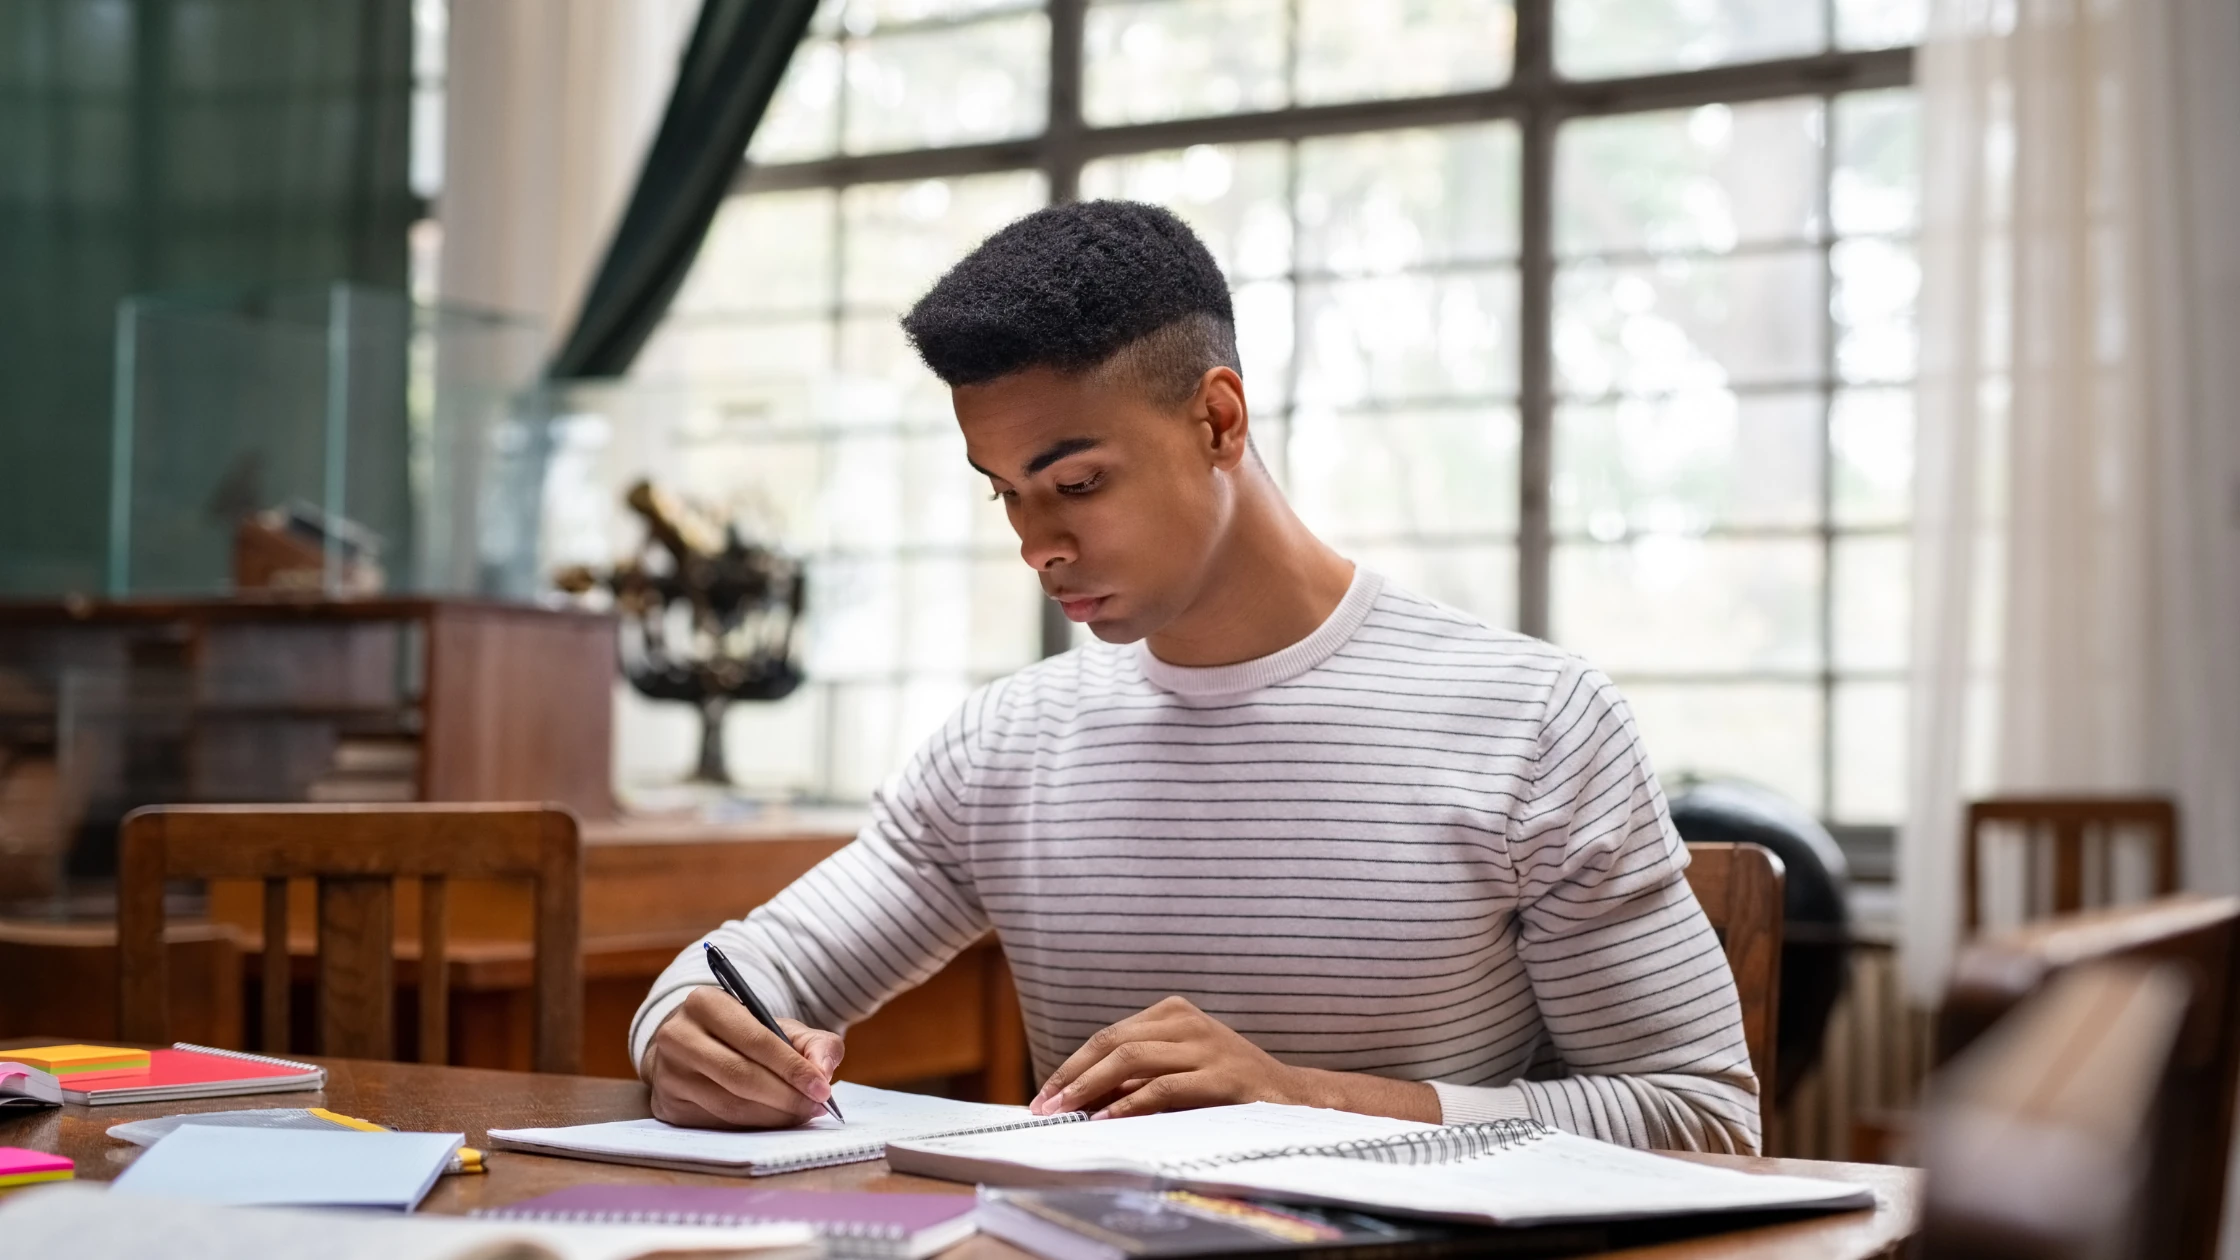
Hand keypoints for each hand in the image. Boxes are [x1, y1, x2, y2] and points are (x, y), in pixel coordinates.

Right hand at [645, 985, 845, 1128]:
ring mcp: (667, 1074)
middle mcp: (677, 1036)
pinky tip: (774, 1121)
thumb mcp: (778, 1027)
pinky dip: (752, 1127)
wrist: (690, 1047)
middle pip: (740, 1076)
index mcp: (705, 1003)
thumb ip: (813, 1043)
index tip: (823, 1088)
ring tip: (802, 1114)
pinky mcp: (667, 1106)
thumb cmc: (741, 1036)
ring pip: (729, 1105)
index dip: (792, 1067)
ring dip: (772, 1116)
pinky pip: (717, 1124)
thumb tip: (824, 1070)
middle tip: (816, 1107)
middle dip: (785, 1096)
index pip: (755, 1040)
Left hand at [1027, 996, 1439, 1122]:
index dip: (1072, 1065)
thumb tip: (1076, 1096)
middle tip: (1044, 1107)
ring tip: (1068, 1113)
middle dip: (1073, 1076)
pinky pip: (1165, 1086)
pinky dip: (1132, 1103)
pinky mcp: (1224, 1074)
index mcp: (1173, 1012)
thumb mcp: (1177, 1070)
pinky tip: (1109, 1118)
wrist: (1294, 1099)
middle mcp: (1188, 1021)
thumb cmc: (1226, 1087)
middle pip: (1113, 1042)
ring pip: (1133, 1058)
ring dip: (1093, 1088)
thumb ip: (1135, 1076)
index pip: (1108, 1036)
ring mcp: (1208, 1045)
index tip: (1045, 1095)